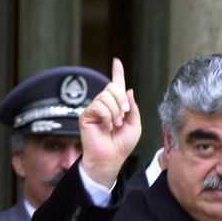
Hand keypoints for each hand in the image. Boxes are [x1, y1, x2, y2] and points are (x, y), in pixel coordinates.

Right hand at [79, 57, 141, 186]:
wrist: (111, 158)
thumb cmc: (122, 145)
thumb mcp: (135, 125)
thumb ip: (132, 107)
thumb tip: (128, 89)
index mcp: (116, 106)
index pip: (116, 85)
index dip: (117, 72)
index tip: (117, 61)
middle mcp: (104, 105)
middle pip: (112, 88)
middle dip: (122, 100)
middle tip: (124, 115)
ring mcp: (94, 109)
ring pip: (106, 97)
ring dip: (115, 112)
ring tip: (115, 125)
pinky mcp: (86, 115)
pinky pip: (99, 106)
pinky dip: (107, 117)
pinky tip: (106, 127)